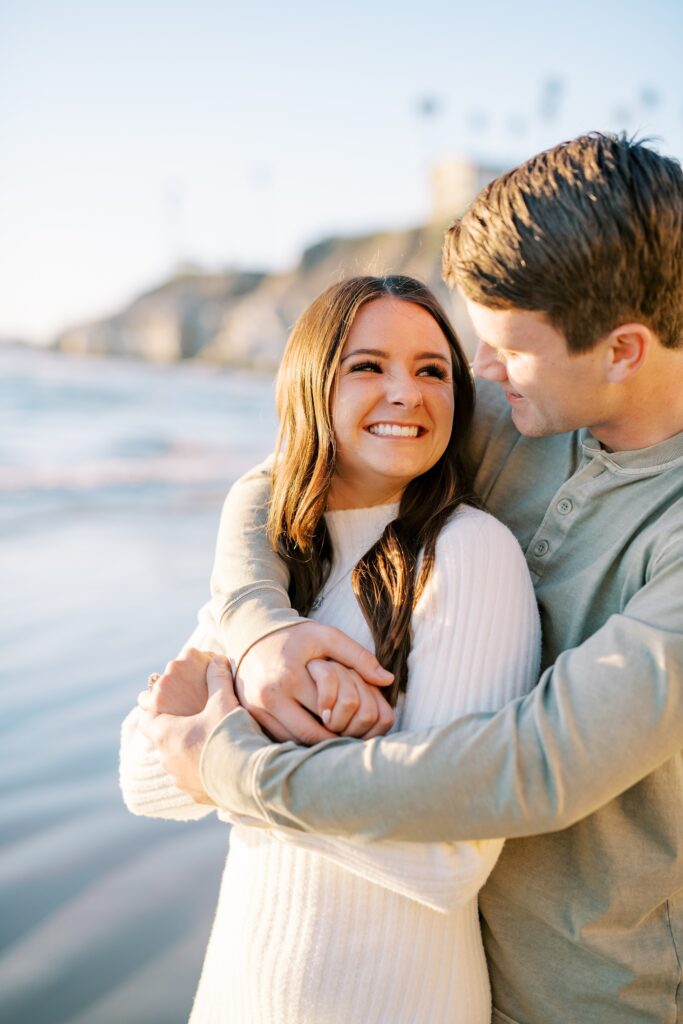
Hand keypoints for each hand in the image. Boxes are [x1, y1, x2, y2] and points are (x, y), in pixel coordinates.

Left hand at [138, 655, 238, 802]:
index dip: (153, 711)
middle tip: (194, 723)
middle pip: (164, 742)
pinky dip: (203, 773)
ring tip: (210, 746)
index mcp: (167, 735)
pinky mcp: (198, 797)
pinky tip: (221, 766)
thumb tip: (217, 658)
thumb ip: (218, 678)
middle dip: (177, 732)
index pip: (146, 721)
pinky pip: (195, 781)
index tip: (163, 706)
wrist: (250, 777)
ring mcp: (181, 781)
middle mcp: (168, 760)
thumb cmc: (231, 734)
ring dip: (189, 754)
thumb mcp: (225, 701)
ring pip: (179, 764)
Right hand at [236, 622, 393, 744]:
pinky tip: (313, 734)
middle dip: (332, 740)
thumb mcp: (327, 637)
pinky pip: (277, 738)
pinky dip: (296, 740)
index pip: (327, 712)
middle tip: (352, 741)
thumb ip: (358, 657)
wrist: (252, 632)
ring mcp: (255, 709)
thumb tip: (387, 680)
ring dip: (313, 745)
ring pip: (291, 742)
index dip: (348, 723)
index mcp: (291, 676)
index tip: (364, 729)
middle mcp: (269, 696)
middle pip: (308, 735)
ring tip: (335, 739)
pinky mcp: (249, 715)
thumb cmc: (295, 636)